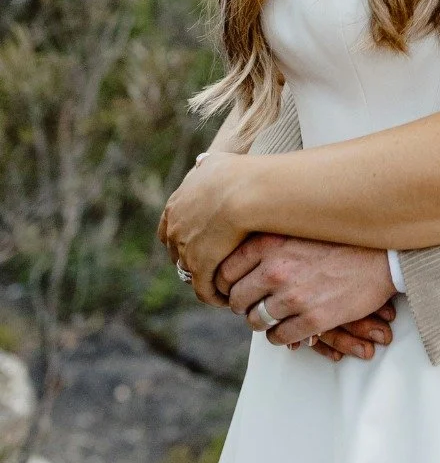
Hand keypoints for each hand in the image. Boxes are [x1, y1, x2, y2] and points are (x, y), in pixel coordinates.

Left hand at [157, 151, 249, 306]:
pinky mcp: (200, 265)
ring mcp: (186, 247)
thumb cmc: (240, 173)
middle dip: (191, 258)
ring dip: (204, 278)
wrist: (246, 191)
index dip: (181, 235)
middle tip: (211, 263)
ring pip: (190, 271)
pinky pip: (203, 288)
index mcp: (177, 203)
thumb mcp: (217, 162)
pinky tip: (225, 300)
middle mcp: (175, 226)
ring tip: (221, 285)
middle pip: (177, 250)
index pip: (169, 227)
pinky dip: (213, 295)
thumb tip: (205, 163)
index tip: (196, 240)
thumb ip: (208, 165)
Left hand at [214, 233, 397, 355]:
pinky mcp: (313, 318)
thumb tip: (233, 255)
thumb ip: (266, 240)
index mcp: (269, 242)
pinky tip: (290, 327)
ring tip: (274, 315)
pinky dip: (281, 336)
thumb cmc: (341, 238)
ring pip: (256, 321)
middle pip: (237, 299)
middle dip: (243, 304)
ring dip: (262, 321)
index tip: (232, 288)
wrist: (384, 255)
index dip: (225, 284)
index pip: (224, 271)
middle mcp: (276, 269)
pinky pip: (279, 338)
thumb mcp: (298, 227)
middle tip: (254, 303)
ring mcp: (294, 296)